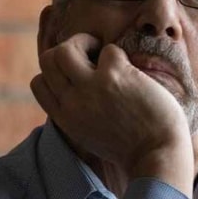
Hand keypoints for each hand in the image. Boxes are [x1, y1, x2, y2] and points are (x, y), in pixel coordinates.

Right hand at [30, 33, 193, 193]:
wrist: (158, 157)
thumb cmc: (135, 148)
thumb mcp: (92, 135)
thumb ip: (80, 114)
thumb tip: (81, 91)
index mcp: (65, 118)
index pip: (38, 83)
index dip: (56, 72)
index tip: (78, 74)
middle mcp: (71, 102)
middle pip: (48, 59)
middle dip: (69, 48)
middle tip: (92, 54)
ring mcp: (91, 88)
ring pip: (65, 49)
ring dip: (85, 41)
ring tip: (104, 52)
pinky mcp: (115, 76)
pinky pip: (109, 50)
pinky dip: (120, 56)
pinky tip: (133, 72)